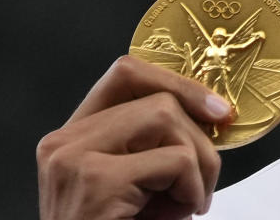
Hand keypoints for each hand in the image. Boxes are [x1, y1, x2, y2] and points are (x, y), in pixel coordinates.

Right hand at [37, 55, 232, 218]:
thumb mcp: (140, 185)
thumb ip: (158, 144)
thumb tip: (213, 112)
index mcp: (74, 136)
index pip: (127, 73)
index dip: (179, 81)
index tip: (216, 109)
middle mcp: (64, 141)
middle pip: (157, 97)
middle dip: (199, 137)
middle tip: (203, 183)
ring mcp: (73, 158)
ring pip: (167, 118)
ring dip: (200, 163)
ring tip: (190, 201)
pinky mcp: (94, 182)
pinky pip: (175, 160)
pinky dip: (194, 187)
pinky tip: (183, 213)